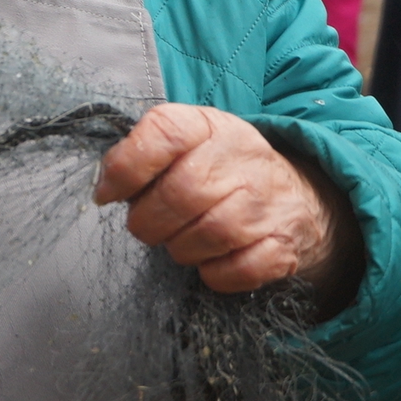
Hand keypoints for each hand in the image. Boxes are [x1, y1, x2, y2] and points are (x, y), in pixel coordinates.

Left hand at [94, 104, 364, 315]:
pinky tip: (209, 262)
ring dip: (181, 248)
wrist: (296, 195)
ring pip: (211, 233)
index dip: (126, 168)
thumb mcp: (184, 144)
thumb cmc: (220, 170)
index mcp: (210, 126)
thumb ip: (140, 154)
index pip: (164, 132)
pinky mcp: (284, 244)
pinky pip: (240, 269)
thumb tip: (105, 186)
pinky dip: (215, 274)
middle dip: (148, 221)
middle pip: (181, 193)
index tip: (108, 194)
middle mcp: (243, 158)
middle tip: (147, 226)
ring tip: (179, 241)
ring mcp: (269, 202)